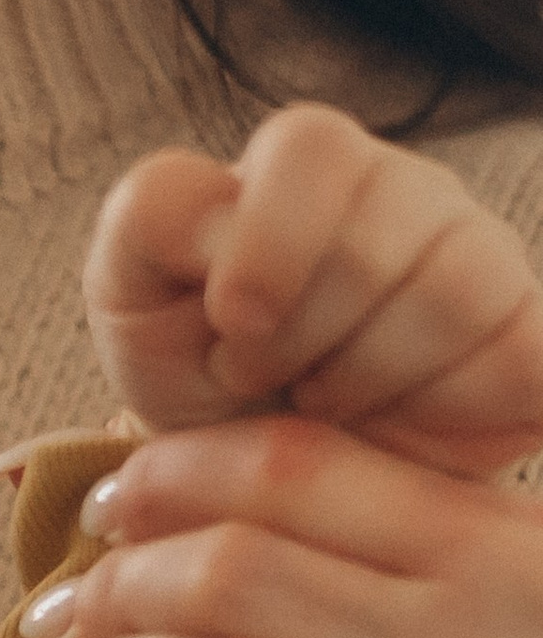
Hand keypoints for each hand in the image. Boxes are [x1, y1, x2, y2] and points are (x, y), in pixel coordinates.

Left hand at [87, 104, 542, 482]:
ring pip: (452, 295)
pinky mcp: (524, 339)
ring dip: (365, 380)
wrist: (262, 487)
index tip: (229, 326)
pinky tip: (396, 427)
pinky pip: (520, 355)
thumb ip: (149, 219)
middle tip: (267, 381)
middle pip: (376, 237)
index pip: (309, 150)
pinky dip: (449, 406)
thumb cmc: (197, 379)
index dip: (265, 247)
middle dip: (299, 338)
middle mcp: (406, 193)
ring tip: (323, 406)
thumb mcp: (134, 299)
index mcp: (307, 166)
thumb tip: (218, 200)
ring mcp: (478, 258)